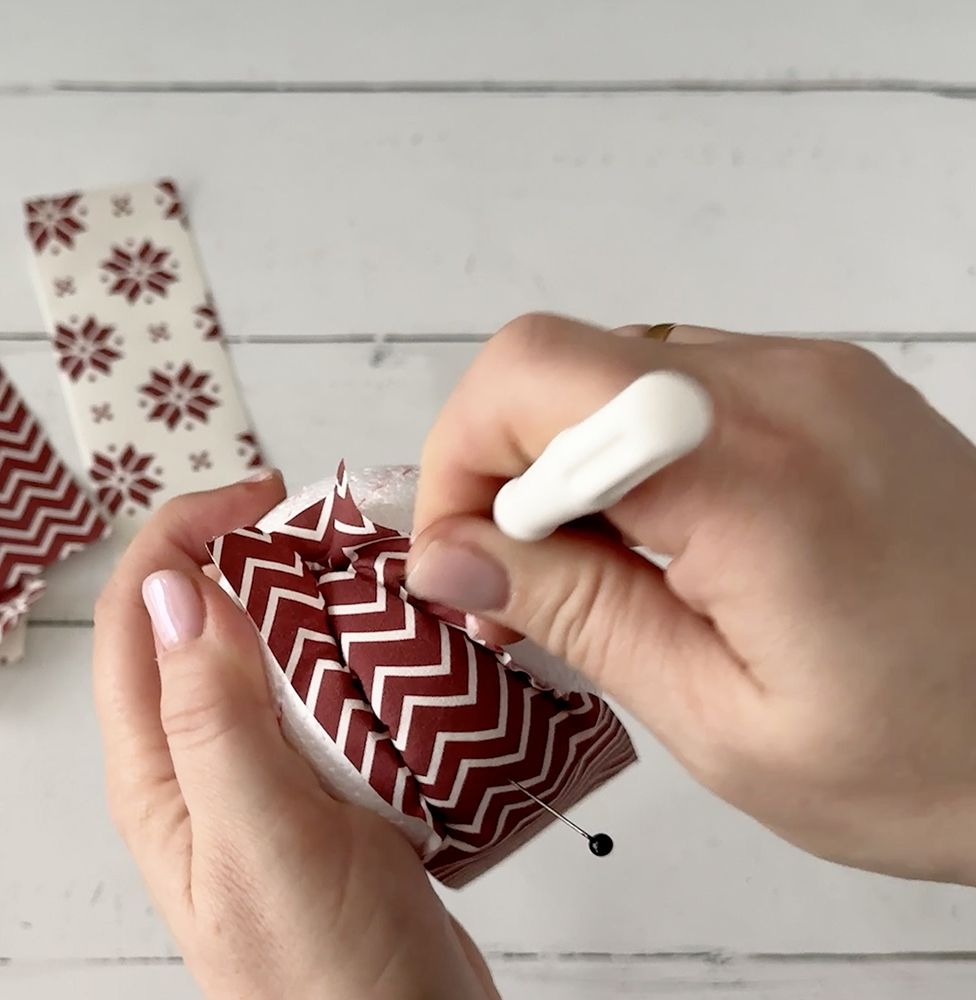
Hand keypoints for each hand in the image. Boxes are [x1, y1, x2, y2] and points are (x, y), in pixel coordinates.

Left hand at [93, 473, 498, 999]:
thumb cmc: (327, 982)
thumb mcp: (262, 842)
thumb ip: (213, 720)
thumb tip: (177, 592)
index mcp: (161, 773)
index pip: (141, 618)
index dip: (184, 535)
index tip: (259, 495)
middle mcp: (204, 769)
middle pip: (207, 621)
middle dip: (258, 554)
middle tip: (335, 523)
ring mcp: (270, 783)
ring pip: (275, 655)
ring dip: (317, 602)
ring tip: (381, 573)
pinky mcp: (336, 798)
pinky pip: (335, 701)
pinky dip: (365, 657)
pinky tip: (411, 649)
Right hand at [407, 314, 975, 886]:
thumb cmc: (937, 757)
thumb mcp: (724, 721)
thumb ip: (576, 612)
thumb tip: (447, 553)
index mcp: (753, 476)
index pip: (531, 382)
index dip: (459, 466)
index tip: (465, 566)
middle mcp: (786, 391)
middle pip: (556, 361)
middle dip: (498, 468)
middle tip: (517, 585)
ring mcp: (818, 377)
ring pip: (609, 370)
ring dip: (564, 468)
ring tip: (599, 584)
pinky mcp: (834, 389)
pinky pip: (678, 389)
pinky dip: (631, 458)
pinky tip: (662, 551)